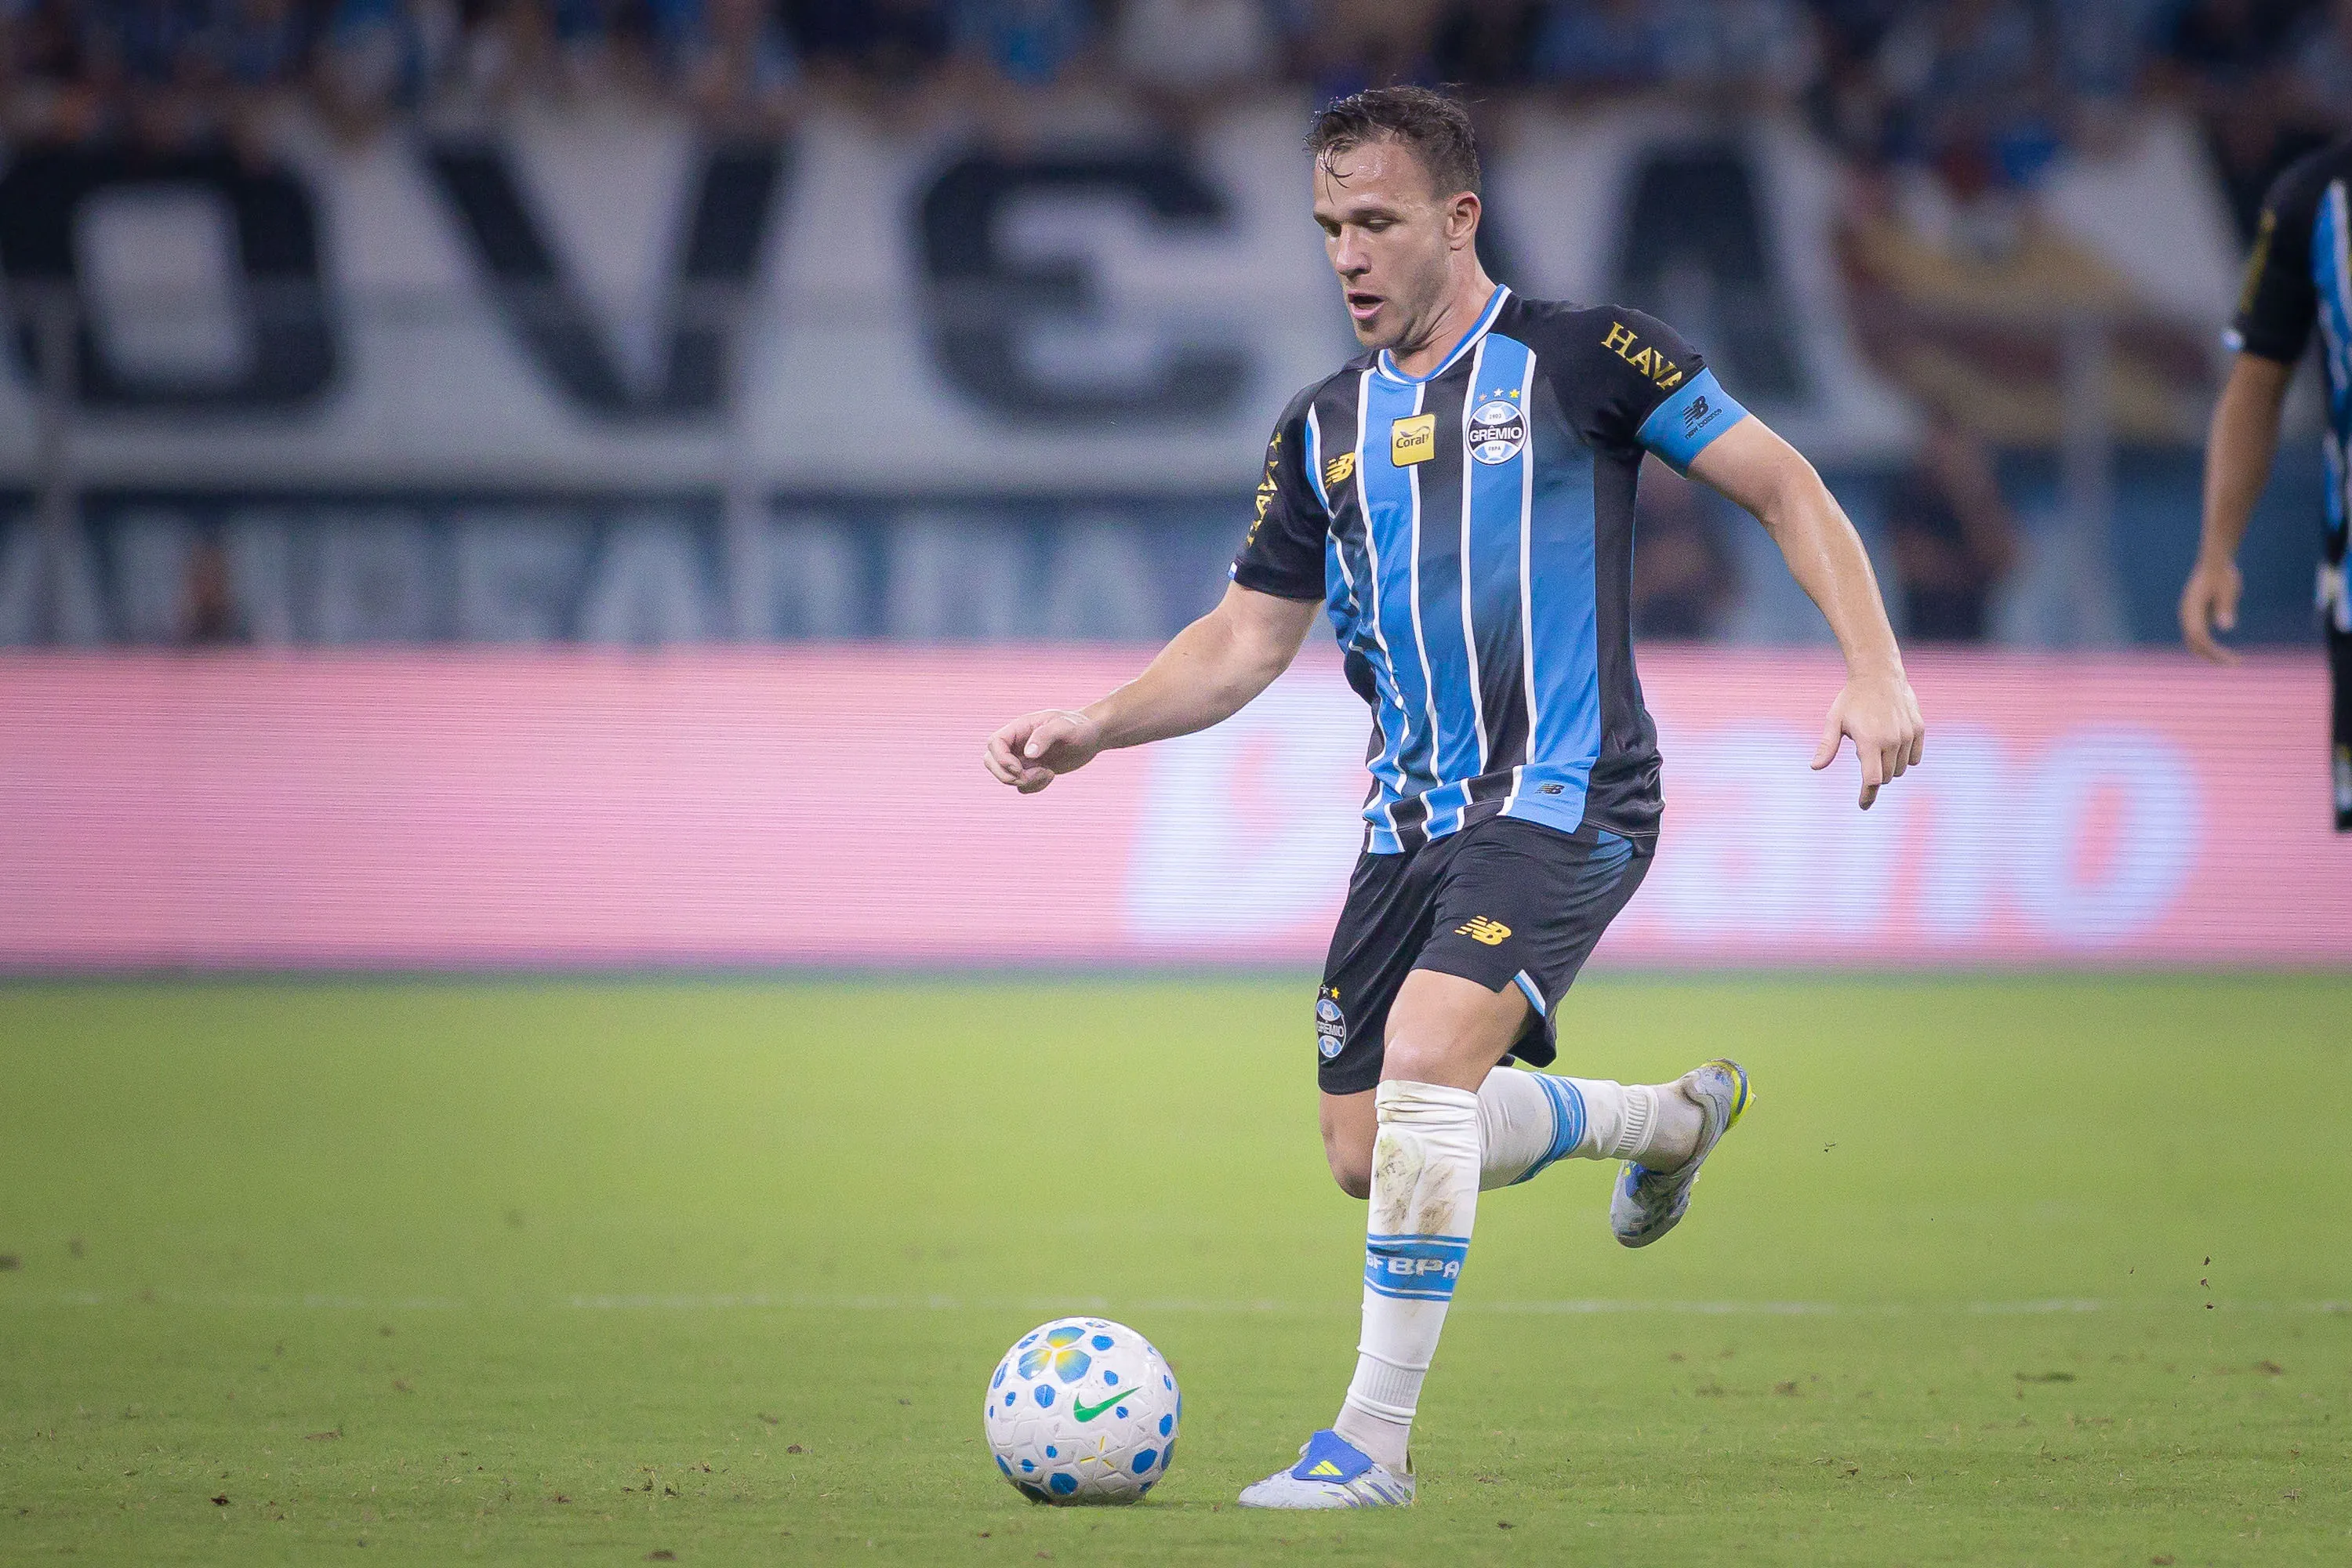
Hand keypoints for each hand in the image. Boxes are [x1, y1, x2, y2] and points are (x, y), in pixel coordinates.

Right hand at [983, 708, 1104, 794]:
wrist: (1092, 736)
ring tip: (1047, 773)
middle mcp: (1017, 743)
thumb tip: (1028, 754)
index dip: (1001, 759)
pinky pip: (1021, 785)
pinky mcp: (1032, 770)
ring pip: (1005, 776)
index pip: (994, 743)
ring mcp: (1023, 757)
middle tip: (1030, 776)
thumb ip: (1046, 736)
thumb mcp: (1065, 727)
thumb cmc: (1080, 727)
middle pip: (990, 761)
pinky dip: (1033, 787)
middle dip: (1007, 775)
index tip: (1021, 768)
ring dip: (1024, 782)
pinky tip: (1050, 775)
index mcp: (1020, 728)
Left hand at [1811, 668, 1924, 809]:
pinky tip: (1893, 746)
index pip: (1872, 780)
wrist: (1879, 674)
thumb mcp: (1834, 721)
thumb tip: (1815, 767)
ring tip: (1876, 743)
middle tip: (1863, 753)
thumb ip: (1827, 746)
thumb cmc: (1852, 699)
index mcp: (1869, 742)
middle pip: (1885, 777)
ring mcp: (1908, 735)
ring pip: (1901, 769)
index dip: (1867, 795)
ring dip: (1889, 767)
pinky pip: (1915, 758)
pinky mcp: (1919, 730)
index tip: (1863, 806)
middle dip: (1874, 775)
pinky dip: (1905, 759)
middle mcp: (1892, 741)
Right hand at [2179, 554, 2243, 664]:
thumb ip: (2226, 607)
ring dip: (2211, 653)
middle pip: (2194, 643)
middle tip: (2234, 663)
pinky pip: (2200, 636)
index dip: (2213, 651)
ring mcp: (2191, 616)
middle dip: (2212, 656)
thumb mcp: (2228, 590)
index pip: (2199, 637)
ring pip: (2196, 641)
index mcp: (2191, 610)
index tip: (2231, 660)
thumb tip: (2226, 627)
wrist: (2215, 560)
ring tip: (2232, 660)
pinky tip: (2224, 651)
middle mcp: (2187, 615)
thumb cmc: (2223, 574)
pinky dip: (2211, 646)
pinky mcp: (2197, 615)